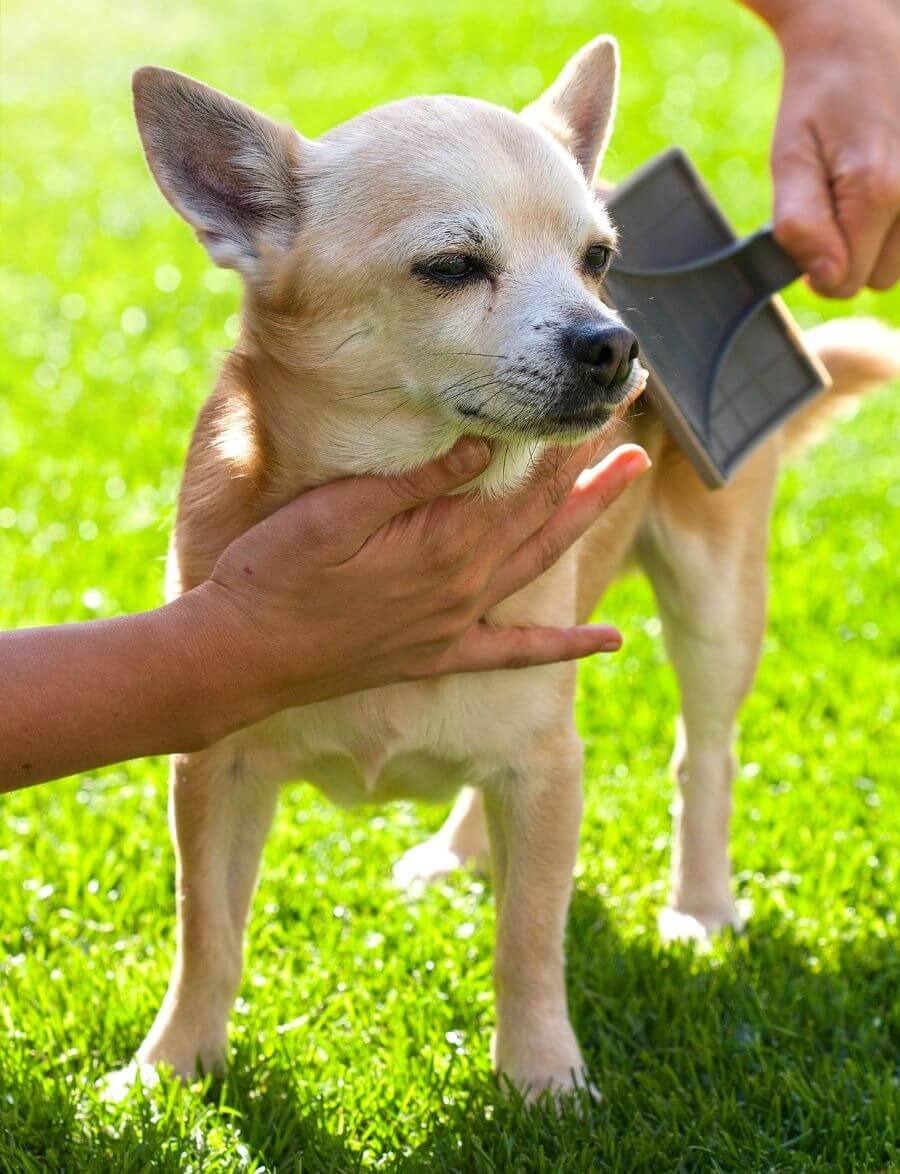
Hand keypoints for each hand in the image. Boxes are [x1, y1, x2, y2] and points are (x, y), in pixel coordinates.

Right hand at [190, 437, 649, 728]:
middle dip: (591, 473)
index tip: (597, 406)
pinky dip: (565, 646)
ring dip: (587, 523)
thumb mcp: (337, 510)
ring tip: (629, 484)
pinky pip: (516, 653)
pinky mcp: (438, 655)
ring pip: (540, 564)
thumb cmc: (275, 573)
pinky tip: (608, 642)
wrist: (242, 657)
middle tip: (633, 436)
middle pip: (543, 518)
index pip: (521, 483)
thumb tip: (484, 441)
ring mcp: (456, 625)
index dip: (563, 444)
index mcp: (443, 543)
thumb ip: (417, 481)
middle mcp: (465, 586)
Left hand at [764, 0, 899, 296]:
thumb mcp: (789, 160)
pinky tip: (887, 188)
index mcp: (878, 190)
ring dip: (880, 241)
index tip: (812, 230)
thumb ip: (801, 225)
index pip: (845, 283)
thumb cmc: (817, 101)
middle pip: (880, 278)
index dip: (817, 268)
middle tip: (836, 201)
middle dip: (852, 254)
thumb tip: (826, 278)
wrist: (860, 40)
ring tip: (864, 188)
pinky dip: (899, 223)